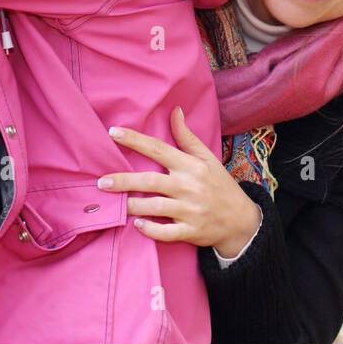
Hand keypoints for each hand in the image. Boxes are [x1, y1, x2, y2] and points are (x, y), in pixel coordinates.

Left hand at [100, 106, 262, 255]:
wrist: (241, 220)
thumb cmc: (220, 185)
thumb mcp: (207, 158)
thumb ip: (187, 137)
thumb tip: (175, 111)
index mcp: (190, 166)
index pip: (159, 149)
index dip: (135, 140)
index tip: (113, 132)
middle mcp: (188, 186)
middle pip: (151, 181)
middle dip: (124, 181)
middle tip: (101, 182)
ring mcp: (189, 210)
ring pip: (155, 207)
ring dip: (132, 205)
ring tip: (114, 203)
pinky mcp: (190, 231)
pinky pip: (167, 232)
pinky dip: (151, 230)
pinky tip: (137, 225)